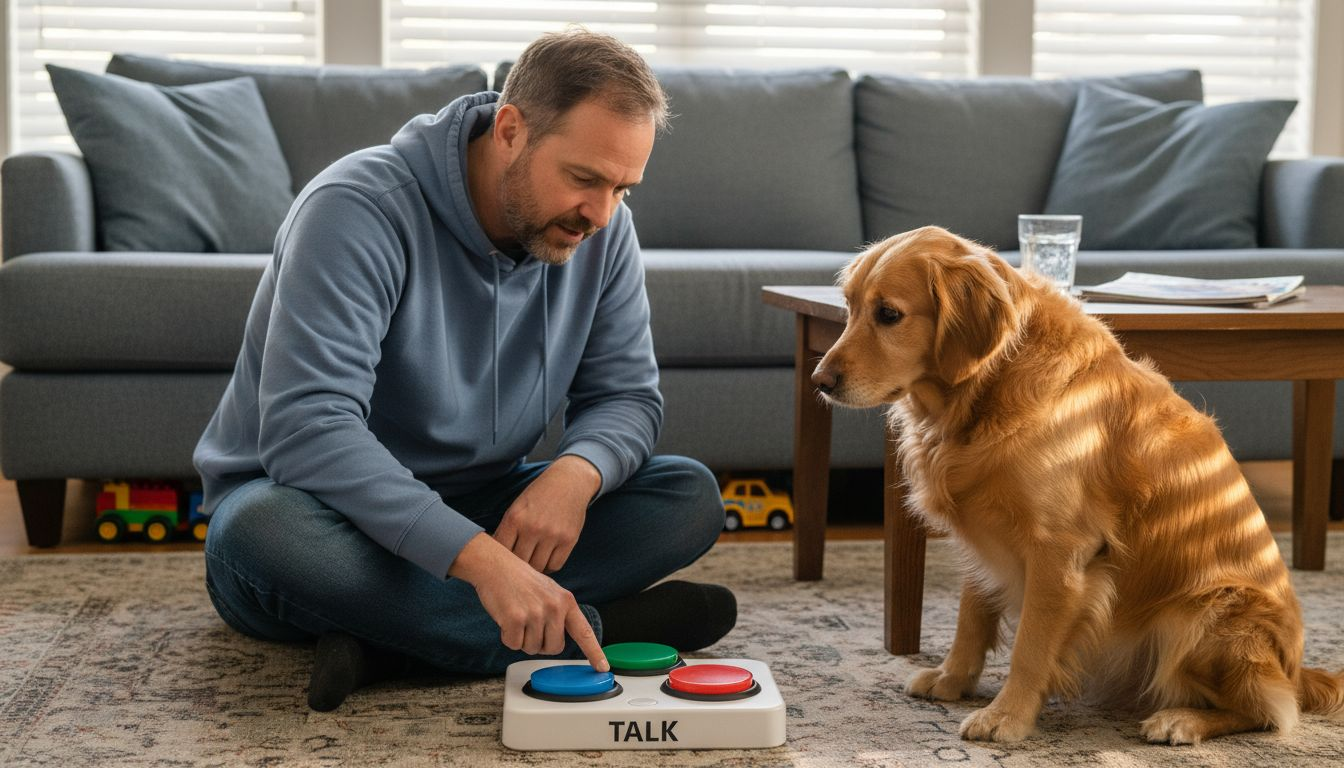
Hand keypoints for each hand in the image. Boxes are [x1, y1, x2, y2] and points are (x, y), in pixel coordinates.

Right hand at [449, 532, 608, 670]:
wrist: (495, 566)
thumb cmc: (520, 579)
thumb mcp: (549, 591)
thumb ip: (558, 613)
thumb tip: (559, 640)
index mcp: (566, 601)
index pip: (584, 632)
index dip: (594, 652)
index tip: (602, 667)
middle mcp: (554, 607)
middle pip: (554, 648)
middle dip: (541, 644)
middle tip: (530, 625)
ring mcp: (535, 613)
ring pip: (532, 648)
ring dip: (522, 639)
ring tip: (517, 615)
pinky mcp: (515, 619)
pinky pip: (513, 644)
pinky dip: (507, 636)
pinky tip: (506, 618)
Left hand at [494, 455, 600, 572]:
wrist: (569, 482)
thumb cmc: (539, 496)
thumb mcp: (517, 507)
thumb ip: (507, 530)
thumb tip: (496, 557)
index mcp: (515, 518)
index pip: (501, 550)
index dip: (500, 559)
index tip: (502, 561)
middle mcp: (533, 527)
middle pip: (519, 562)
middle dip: (517, 567)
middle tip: (517, 568)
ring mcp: (552, 534)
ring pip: (537, 567)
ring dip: (534, 569)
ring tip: (532, 563)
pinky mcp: (569, 540)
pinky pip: (555, 565)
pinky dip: (549, 566)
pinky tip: (546, 560)